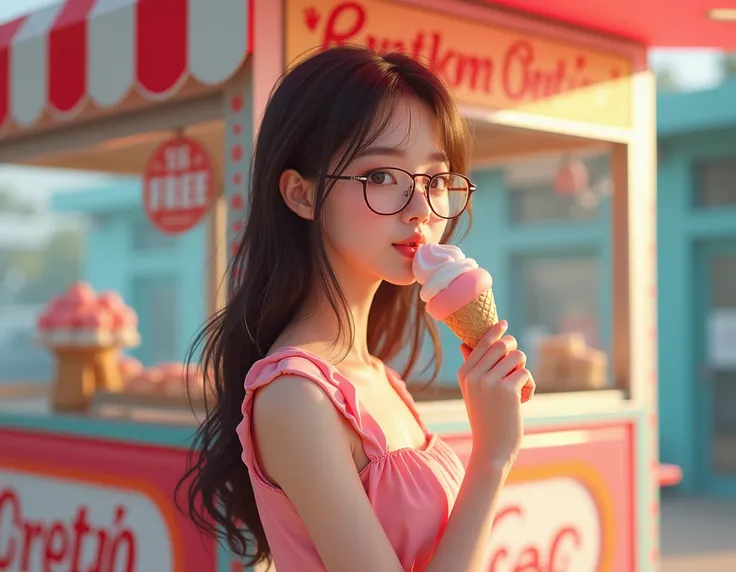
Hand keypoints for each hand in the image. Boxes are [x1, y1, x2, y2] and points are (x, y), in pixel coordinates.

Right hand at [457, 321, 535, 469]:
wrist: (491, 449)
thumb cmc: (485, 420)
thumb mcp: (472, 392)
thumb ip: (472, 368)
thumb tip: (465, 344)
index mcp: (464, 373)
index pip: (482, 342)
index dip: (495, 332)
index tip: (504, 323)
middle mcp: (474, 374)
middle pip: (503, 345)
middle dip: (515, 352)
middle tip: (517, 370)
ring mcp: (490, 381)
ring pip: (517, 356)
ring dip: (523, 371)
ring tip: (519, 390)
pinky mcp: (508, 390)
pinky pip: (526, 372)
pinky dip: (530, 386)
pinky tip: (523, 401)